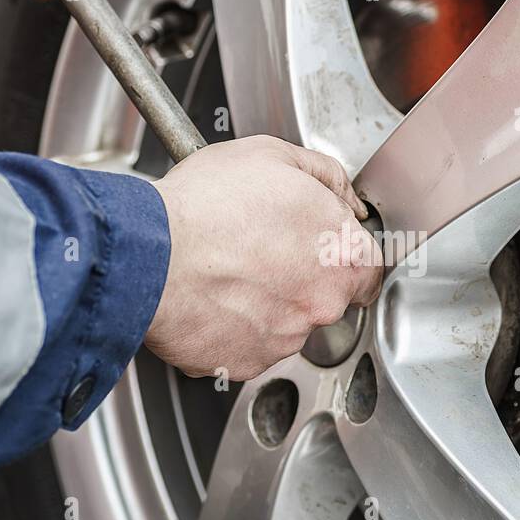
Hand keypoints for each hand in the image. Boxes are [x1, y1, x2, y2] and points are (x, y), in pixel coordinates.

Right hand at [147, 136, 383, 380]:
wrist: (151, 254)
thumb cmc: (207, 206)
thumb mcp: (275, 157)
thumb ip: (325, 176)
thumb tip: (343, 194)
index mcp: (344, 255)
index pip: (368, 265)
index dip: (340, 251)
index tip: (317, 245)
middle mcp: (323, 304)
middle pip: (326, 295)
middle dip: (299, 276)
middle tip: (260, 251)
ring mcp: (285, 339)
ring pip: (285, 322)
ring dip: (264, 302)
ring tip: (227, 271)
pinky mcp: (245, 362)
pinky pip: (245, 344)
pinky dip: (231, 326)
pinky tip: (210, 297)